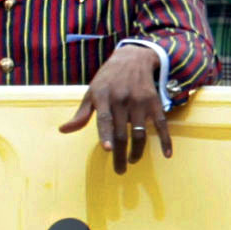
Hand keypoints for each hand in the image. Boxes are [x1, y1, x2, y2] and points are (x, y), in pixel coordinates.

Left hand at [59, 44, 170, 173]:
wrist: (132, 58)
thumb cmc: (107, 79)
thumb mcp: (91, 92)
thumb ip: (81, 114)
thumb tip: (63, 130)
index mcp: (103, 97)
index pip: (105, 119)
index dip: (106, 134)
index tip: (108, 149)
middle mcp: (122, 99)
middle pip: (122, 132)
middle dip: (120, 154)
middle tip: (119, 170)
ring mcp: (139, 101)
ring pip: (140, 133)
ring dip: (137, 151)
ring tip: (132, 161)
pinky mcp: (154, 103)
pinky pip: (161, 124)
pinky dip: (165, 140)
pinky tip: (167, 154)